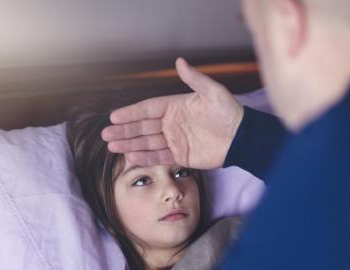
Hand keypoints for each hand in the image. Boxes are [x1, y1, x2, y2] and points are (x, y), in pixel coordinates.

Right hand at [101, 58, 243, 168]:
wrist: (242, 137)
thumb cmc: (229, 112)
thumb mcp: (213, 92)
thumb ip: (195, 79)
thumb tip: (180, 61)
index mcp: (176, 106)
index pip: (148, 108)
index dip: (132, 112)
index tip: (115, 116)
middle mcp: (172, 123)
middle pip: (143, 126)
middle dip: (125, 130)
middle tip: (107, 133)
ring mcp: (175, 140)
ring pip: (147, 142)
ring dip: (130, 144)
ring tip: (112, 146)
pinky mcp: (181, 155)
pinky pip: (159, 156)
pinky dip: (145, 157)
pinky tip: (131, 157)